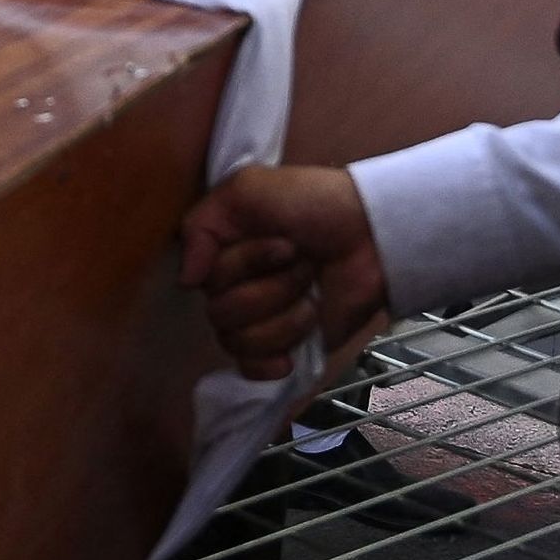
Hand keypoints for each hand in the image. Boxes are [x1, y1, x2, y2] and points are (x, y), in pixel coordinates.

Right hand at [178, 162, 387, 380]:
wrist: (373, 233)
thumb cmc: (315, 203)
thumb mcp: (248, 190)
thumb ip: (200, 226)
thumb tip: (186, 281)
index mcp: (222, 255)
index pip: (205, 281)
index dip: (245, 265)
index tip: (285, 243)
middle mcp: (235, 290)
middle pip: (222, 314)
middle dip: (272, 289)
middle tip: (305, 265)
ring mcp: (262, 322)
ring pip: (241, 342)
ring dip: (284, 318)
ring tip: (313, 297)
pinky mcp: (287, 348)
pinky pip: (252, 370)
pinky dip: (270, 362)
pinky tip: (290, 354)